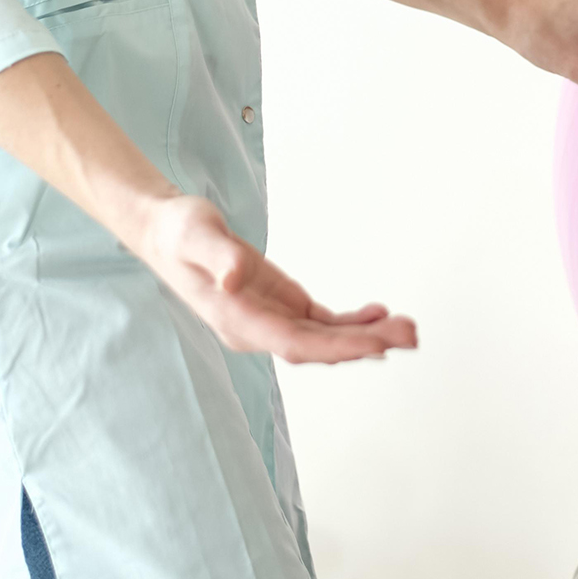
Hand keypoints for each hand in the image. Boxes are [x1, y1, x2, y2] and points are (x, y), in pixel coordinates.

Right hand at [132, 194, 417, 363]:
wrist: (166, 231)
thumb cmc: (178, 232)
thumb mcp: (195, 234)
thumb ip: (219, 256)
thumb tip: (235, 279)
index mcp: (237, 320)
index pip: (295, 343)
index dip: (337, 346)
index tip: (376, 344)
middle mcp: (257, 329)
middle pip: (318, 347)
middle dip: (365, 344)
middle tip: (411, 335)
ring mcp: (271, 319)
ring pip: (326, 338)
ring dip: (367, 336)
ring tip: (408, 329)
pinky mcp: (281, 305)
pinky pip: (322, 322)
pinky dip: (352, 322)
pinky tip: (378, 314)